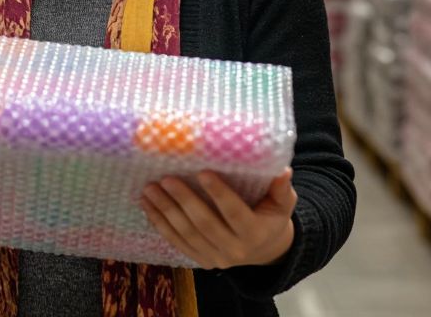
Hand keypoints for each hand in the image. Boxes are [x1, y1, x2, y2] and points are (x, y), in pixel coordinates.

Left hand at [139, 169, 296, 269]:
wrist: (265, 251)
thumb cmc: (271, 218)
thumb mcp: (282, 204)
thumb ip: (282, 189)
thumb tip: (283, 170)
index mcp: (254, 233)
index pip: (234, 213)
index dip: (219, 194)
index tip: (203, 172)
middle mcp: (234, 250)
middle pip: (204, 224)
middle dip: (183, 201)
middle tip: (166, 179)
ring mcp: (215, 257)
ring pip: (186, 234)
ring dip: (165, 211)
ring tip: (150, 189)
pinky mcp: (201, 260)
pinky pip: (177, 242)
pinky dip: (160, 224)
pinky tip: (148, 206)